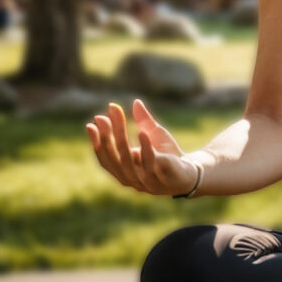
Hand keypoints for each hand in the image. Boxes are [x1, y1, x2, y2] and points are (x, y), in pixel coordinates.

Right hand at [85, 98, 199, 195]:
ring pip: (128, 159)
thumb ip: (143, 121)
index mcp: (124, 172)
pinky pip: (150, 162)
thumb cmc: (169, 154)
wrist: (191, 171)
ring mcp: (145, 180)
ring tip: (118, 119)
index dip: (97, 142)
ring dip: (122, 137)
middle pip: (114, 157)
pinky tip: (141, 132)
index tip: (90, 124)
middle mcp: (131, 179)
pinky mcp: (161, 177)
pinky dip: (145, 148)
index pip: (105, 158)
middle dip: (107, 136)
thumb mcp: (154, 134)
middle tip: (102, 117)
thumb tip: (135, 101)